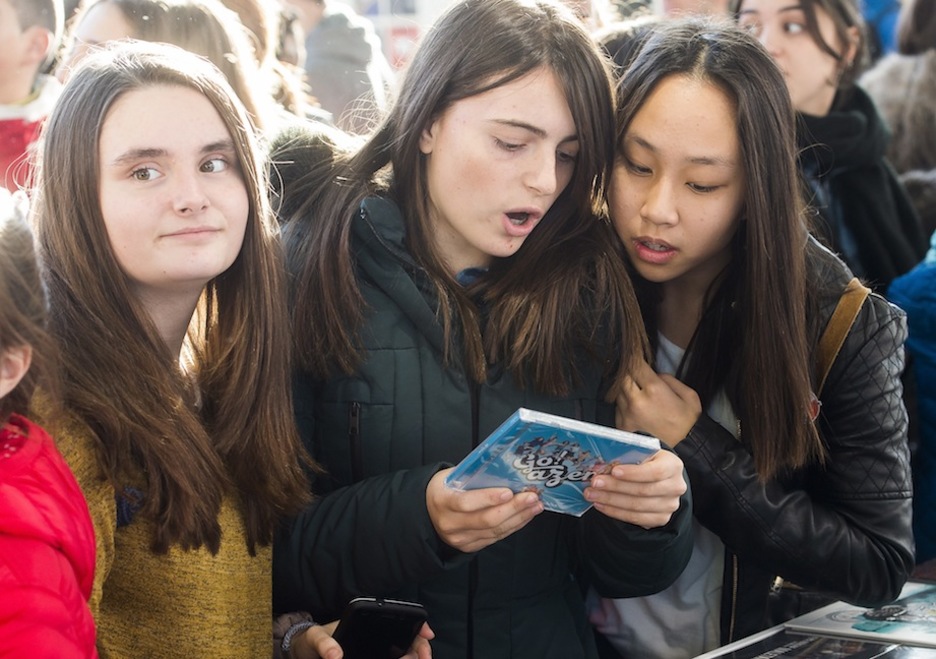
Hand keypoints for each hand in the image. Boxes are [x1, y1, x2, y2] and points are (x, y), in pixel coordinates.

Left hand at [292, 621, 433, 658]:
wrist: (306, 652)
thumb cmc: (313, 639)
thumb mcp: (315, 638)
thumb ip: (324, 644)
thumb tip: (335, 655)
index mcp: (368, 622)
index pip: (400, 618)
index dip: (418, 625)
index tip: (427, 635)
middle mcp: (377, 635)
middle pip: (409, 639)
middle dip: (420, 648)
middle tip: (423, 658)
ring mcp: (377, 650)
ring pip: (404, 653)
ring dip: (412, 657)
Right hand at [426, 468, 543, 552]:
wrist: (428, 513)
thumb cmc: (445, 489)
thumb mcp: (451, 477)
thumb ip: (473, 477)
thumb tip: (506, 472)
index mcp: (443, 501)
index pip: (466, 502)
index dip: (488, 498)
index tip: (508, 492)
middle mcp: (450, 523)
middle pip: (486, 519)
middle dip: (513, 508)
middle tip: (531, 497)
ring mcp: (460, 538)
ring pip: (495, 530)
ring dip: (519, 518)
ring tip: (535, 506)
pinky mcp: (469, 546)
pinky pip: (496, 537)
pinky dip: (513, 526)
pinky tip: (525, 516)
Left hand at [584, 449, 686, 527]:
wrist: (660, 477)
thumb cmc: (646, 461)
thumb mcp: (642, 454)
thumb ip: (627, 457)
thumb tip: (601, 465)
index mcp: (673, 465)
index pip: (655, 471)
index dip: (633, 473)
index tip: (614, 471)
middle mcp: (676, 486)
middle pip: (643, 490)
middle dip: (615, 487)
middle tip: (594, 483)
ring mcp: (670, 505)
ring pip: (637, 506)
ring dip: (611, 501)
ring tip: (592, 494)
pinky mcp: (661, 518)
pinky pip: (636, 518)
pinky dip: (615, 512)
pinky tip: (601, 505)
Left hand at [610, 358, 700, 446]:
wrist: (684, 452)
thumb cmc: (688, 424)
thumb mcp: (689, 396)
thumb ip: (669, 380)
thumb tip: (654, 374)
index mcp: (654, 390)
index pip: (635, 364)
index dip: (634, 358)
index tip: (634, 355)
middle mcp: (636, 401)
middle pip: (622, 377)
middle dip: (629, 374)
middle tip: (637, 375)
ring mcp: (627, 415)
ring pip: (618, 392)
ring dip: (626, 389)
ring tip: (639, 394)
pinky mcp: (622, 427)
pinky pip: (618, 408)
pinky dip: (624, 405)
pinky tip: (636, 409)